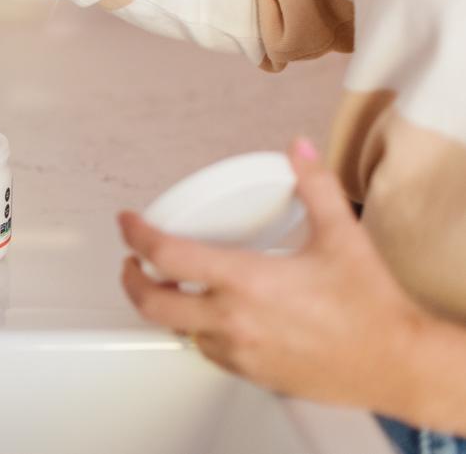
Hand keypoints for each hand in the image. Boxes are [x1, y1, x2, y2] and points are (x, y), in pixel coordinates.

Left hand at [119, 140, 442, 421]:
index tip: (128, 223)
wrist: (397, 364)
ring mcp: (239, 351)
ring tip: (172, 286)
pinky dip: (198, 331)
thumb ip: (315, 186)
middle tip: (132, 261)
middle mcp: (234, 319)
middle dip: (131, 279)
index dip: (136, 235)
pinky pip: (207, 351)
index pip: (167, 255)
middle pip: (152, 303)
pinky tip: (211, 317)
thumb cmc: (372, 310)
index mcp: (247, 281)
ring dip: (169, 307)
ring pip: (178, 330)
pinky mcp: (250, 373)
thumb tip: (300, 152)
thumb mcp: (341, 236)